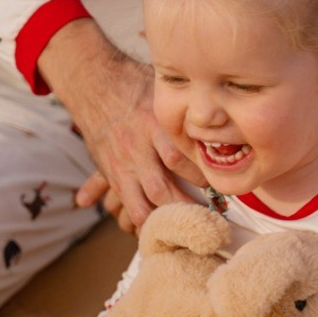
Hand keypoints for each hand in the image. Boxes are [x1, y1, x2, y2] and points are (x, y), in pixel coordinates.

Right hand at [39, 20, 204, 229]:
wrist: (93, 84)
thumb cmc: (137, 83)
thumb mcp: (162, 86)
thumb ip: (187, 102)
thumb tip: (224, 103)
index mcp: (153, 125)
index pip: (177, 156)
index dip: (199, 176)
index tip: (220, 187)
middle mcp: (137, 148)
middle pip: (161, 187)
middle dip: (185, 208)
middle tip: (211, 221)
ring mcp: (123, 164)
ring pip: (141, 203)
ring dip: (164, 221)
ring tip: (187, 232)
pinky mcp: (112, 173)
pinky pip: (125, 203)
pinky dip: (141, 221)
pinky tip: (159, 231)